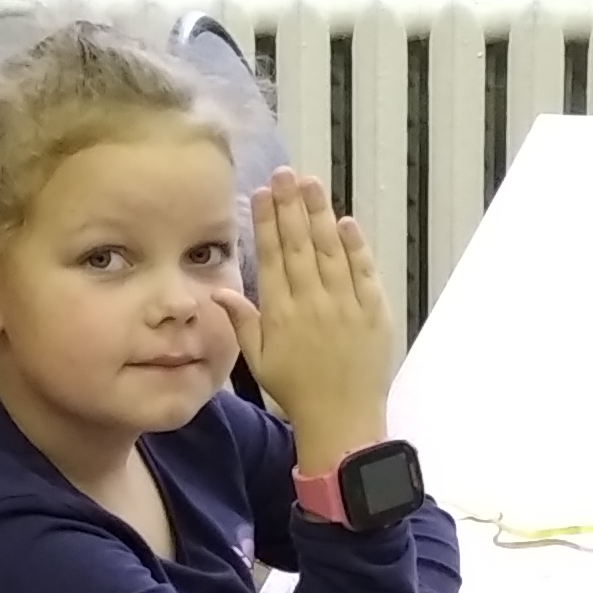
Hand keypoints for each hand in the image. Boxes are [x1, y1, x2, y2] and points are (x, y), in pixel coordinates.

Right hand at [210, 172, 397, 458]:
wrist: (342, 419)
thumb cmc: (296, 390)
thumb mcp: (259, 360)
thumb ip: (242, 320)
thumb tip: (218, 290)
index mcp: (281, 312)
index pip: (272, 256)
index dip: (266, 222)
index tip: (262, 193)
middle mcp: (312, 301)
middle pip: (300, 244)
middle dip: (291, 205)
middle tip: (285, 174)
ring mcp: (345, 303)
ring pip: (331, 249)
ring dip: (320, 214)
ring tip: (312, 183)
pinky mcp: (374, 311)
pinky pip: (364, 272)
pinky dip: (355, 246)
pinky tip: (345, 222)